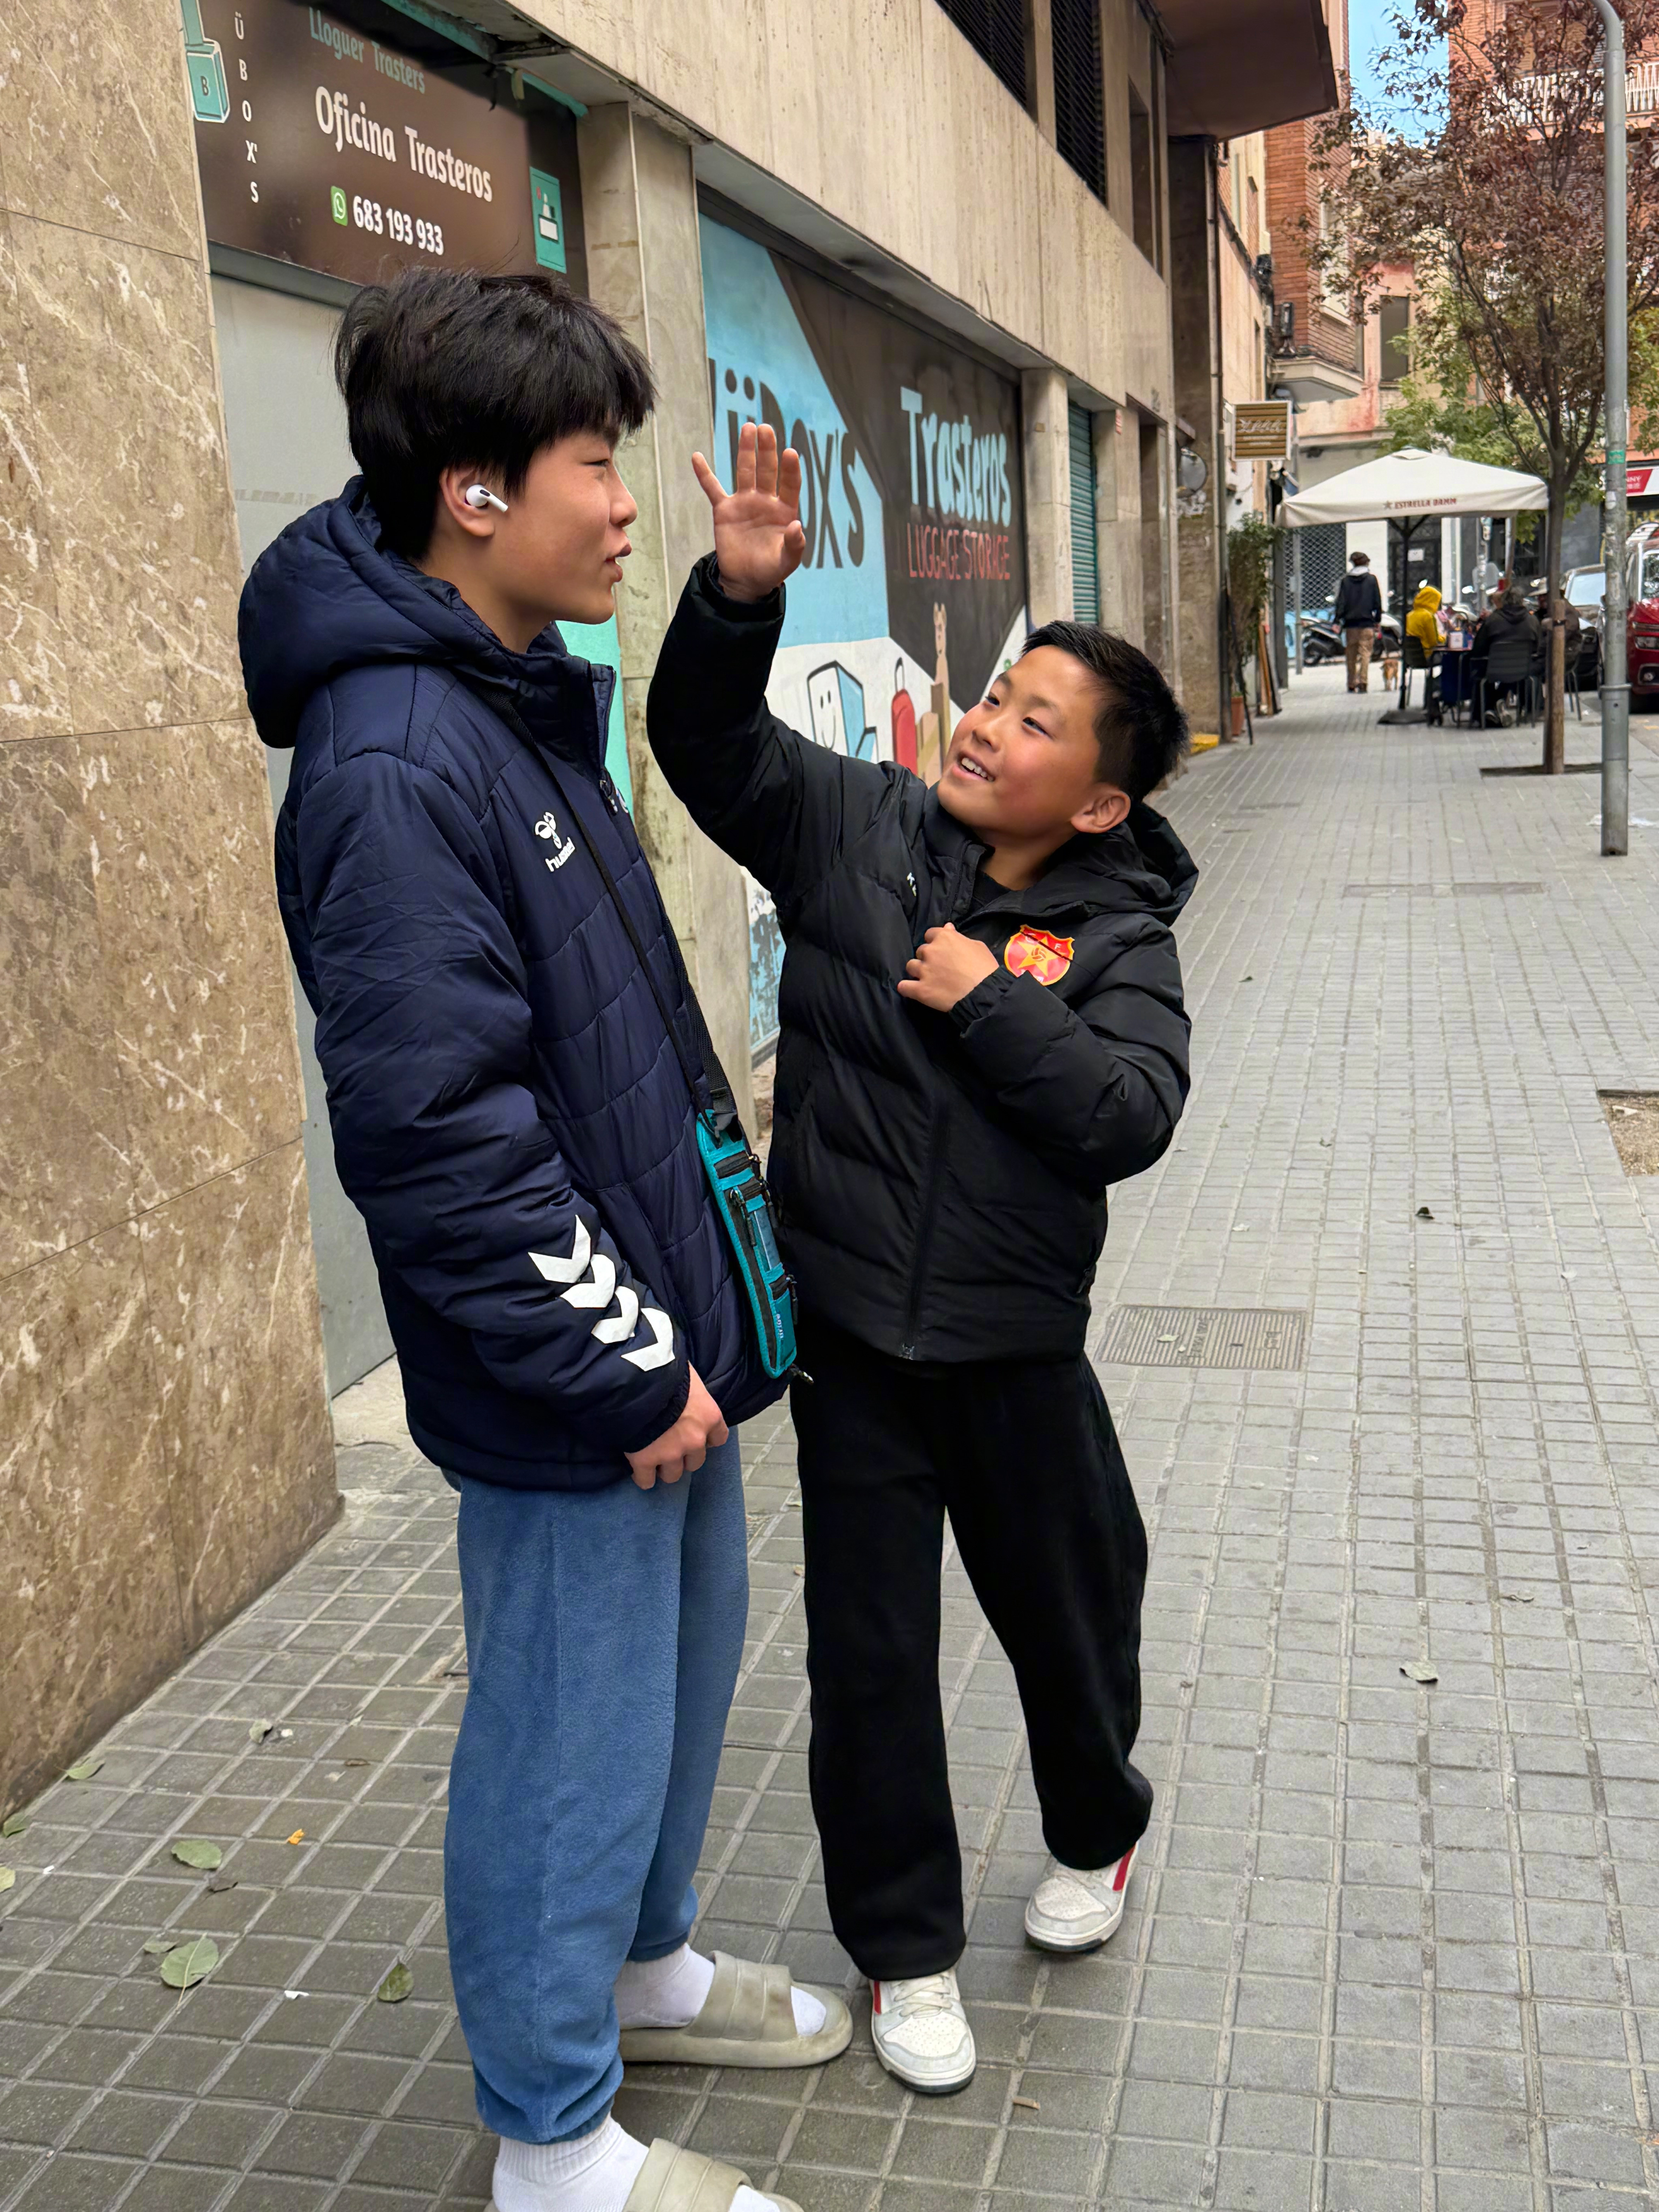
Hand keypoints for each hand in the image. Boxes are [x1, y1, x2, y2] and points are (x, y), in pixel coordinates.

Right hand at [626, 1366, 728, 1490]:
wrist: (634, 1380)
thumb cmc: (664, 1370)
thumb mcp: (687, 1375)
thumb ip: (691, 1390)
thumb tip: (685, 1387)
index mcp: (709, 1417)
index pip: (719, 1439)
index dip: (706, 1439)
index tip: (695, 1435)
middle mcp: (694, 1439)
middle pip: (695, 1462)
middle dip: (683, 1456)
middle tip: (670, 1446)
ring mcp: (670, 1453)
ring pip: (673, 1475)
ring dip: (664, 1468)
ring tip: (654, 1458)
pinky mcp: (645, 1461)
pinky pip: (646, 1480)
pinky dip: (642, 1477)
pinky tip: (638, 1470)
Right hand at [691, 423, 805, 602]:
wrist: (746, 581)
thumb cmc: (771, 570)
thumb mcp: (788, 561)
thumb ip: (795, 544)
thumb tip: (796, 525)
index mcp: (784, 510)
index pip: (790, 484)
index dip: (790, 469)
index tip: (790, 452)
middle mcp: (765, 500)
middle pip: (767, 470)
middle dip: (767, 449)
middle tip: (765, 428)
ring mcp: (744, 502)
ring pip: (745, 471)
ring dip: (746, 450)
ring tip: (748, 428)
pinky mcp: (724, 510)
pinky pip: (712, 488)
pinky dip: (704, 474)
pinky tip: (697, 457)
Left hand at [897, 925, 998, 1010]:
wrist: (984, 993)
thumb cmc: (985, 968)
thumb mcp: (977, 946)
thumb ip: (958, 936)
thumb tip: (947, 927)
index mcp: (944, 938)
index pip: (930, 934)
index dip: (935, 943)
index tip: (942, 951)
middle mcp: (930, 951)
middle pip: (920, 951)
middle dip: (927, 958)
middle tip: (938, 968)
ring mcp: (924, 970)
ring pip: (910, 966)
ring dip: (917, 971)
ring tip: (927, 979)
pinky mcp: (921, 989)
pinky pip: (904, 987)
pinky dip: (906, 988)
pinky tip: (911, 990)